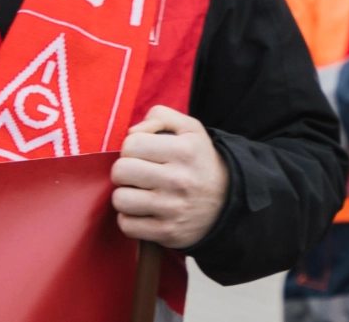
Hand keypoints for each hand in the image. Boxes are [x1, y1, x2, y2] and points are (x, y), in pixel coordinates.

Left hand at [110, 105, 228, 249]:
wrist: (228, 201)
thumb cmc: (199, 160)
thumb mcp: (190, 128)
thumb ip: (160, 116)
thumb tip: (132, 132)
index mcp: (183, 151)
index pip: (131, 144)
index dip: (131, 147)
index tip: (142, 154)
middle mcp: (178, 180)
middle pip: (120, 171)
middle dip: (124, 170)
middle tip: (137, 173)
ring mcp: (172, 209)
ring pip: (120, 200)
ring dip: (125, 195)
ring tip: (138, 192)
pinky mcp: (167, 232)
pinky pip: (127, 225)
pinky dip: (130, 218)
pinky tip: (142, 211)